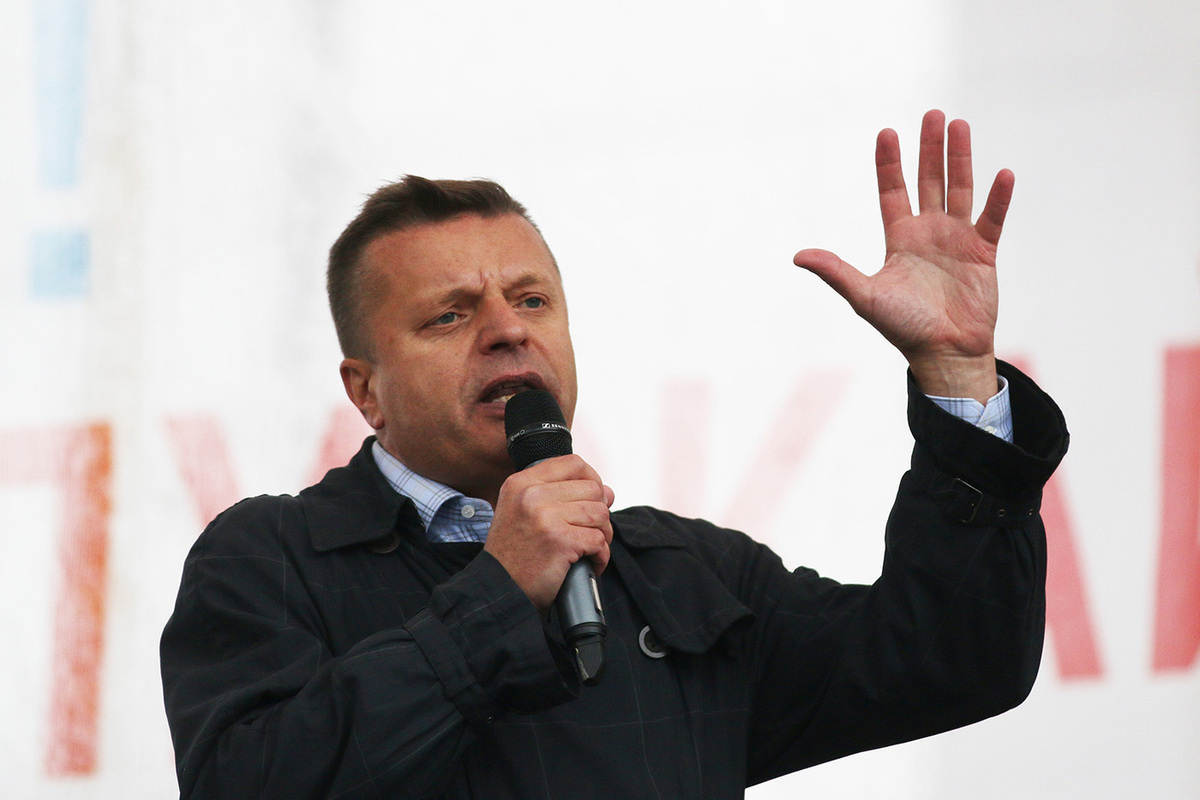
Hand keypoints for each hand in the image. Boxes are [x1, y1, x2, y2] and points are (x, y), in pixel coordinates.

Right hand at [484, 455, 614, 613]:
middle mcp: (532, 495)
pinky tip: (589, 563)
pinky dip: (601, 556)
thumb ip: (559, 495)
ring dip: (602, 535)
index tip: (592, 498)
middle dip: (599, 513)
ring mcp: (546, 517)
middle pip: (593, 489)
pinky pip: (599, 541)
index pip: (574, 464)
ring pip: (600, 514)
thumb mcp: (522, 512)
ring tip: (590, 548)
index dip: (592, 479)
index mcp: (522, 483)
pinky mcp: (561, 541)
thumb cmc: (514, 555)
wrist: (500, 589)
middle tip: (590, 532)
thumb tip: (608, 492)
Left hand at [793, 110, 1012, 402]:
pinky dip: (997, 198)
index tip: (887, 131)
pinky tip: (1002, 173)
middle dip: (930, 148)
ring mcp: (957, 239)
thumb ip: (835, 271)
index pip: (892, 191)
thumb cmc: (902, 327)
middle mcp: (928, 232)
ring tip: (960, 125)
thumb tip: (798, 255)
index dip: (890, 163)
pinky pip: (992, 218)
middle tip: (933, 114)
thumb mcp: (864, 296)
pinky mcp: (983, 253)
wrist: (943, 353)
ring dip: (961, 159)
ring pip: (960, 189)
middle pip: (929, 180)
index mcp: (899, 239)